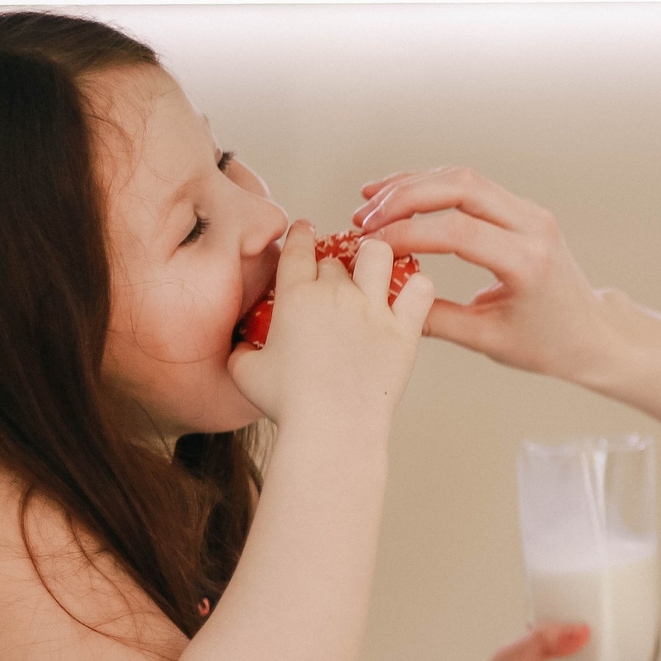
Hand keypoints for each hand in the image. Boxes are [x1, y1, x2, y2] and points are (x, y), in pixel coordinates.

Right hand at [229, 220, 434, 431]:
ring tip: (375, 272)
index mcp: (296, 295)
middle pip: (336, 259)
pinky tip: (411, 295)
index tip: (306, 231)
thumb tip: (240, 346)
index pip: (299, 247)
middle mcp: (336, 294)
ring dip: (375, 258)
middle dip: (334, 266)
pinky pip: (420, 290)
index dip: (302, 235)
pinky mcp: (404, 331)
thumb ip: (241, 349)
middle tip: (337, 281)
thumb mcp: (246, 372)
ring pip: (379, 254)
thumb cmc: (288, 404)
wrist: (332, 429)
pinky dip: (417, 288)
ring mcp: (373, 309)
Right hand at [350, 168, 620, 382]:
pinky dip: (431, 187)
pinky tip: (398, 198)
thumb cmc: (546, 344)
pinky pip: (472, 186)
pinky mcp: (522, 210)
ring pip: (464, 178)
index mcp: (528, 263)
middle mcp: (533, 227)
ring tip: (370, 204)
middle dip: (404, 197)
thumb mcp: (487, 340)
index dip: (408, 233)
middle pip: (462, 187)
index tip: (371, 246)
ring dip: (412, 186)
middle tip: (364, 218)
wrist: (591, 332)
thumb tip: (384, 298)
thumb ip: (435, 319)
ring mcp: (530, 213)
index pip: (459, 232)